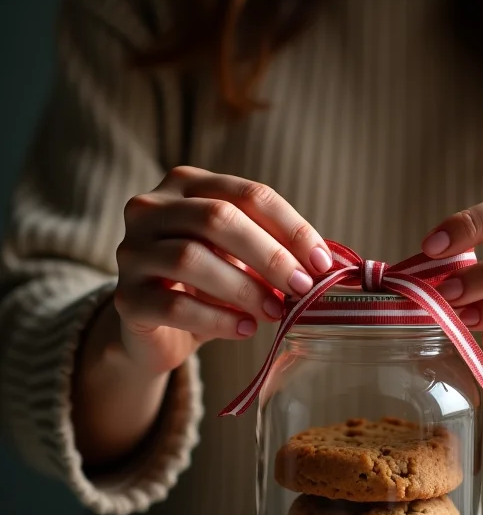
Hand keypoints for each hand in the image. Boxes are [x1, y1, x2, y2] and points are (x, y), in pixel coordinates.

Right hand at [114, 166, 331, 374]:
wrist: (159, 327)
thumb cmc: (210, 283)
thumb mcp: (243, 258)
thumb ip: (274, 250)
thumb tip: (323, 266)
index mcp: (187, 185)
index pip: (248, 193)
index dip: (291, 227)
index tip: (322, 262)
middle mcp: (151, 208)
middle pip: (218, 218)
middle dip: (270, 255)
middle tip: (302, 287)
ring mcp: (132, 251)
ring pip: (192, 259)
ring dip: (245, 288)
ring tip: (276, 311)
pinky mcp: (126, 297)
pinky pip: (174, 305)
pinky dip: (217, 318)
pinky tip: (245, 329)